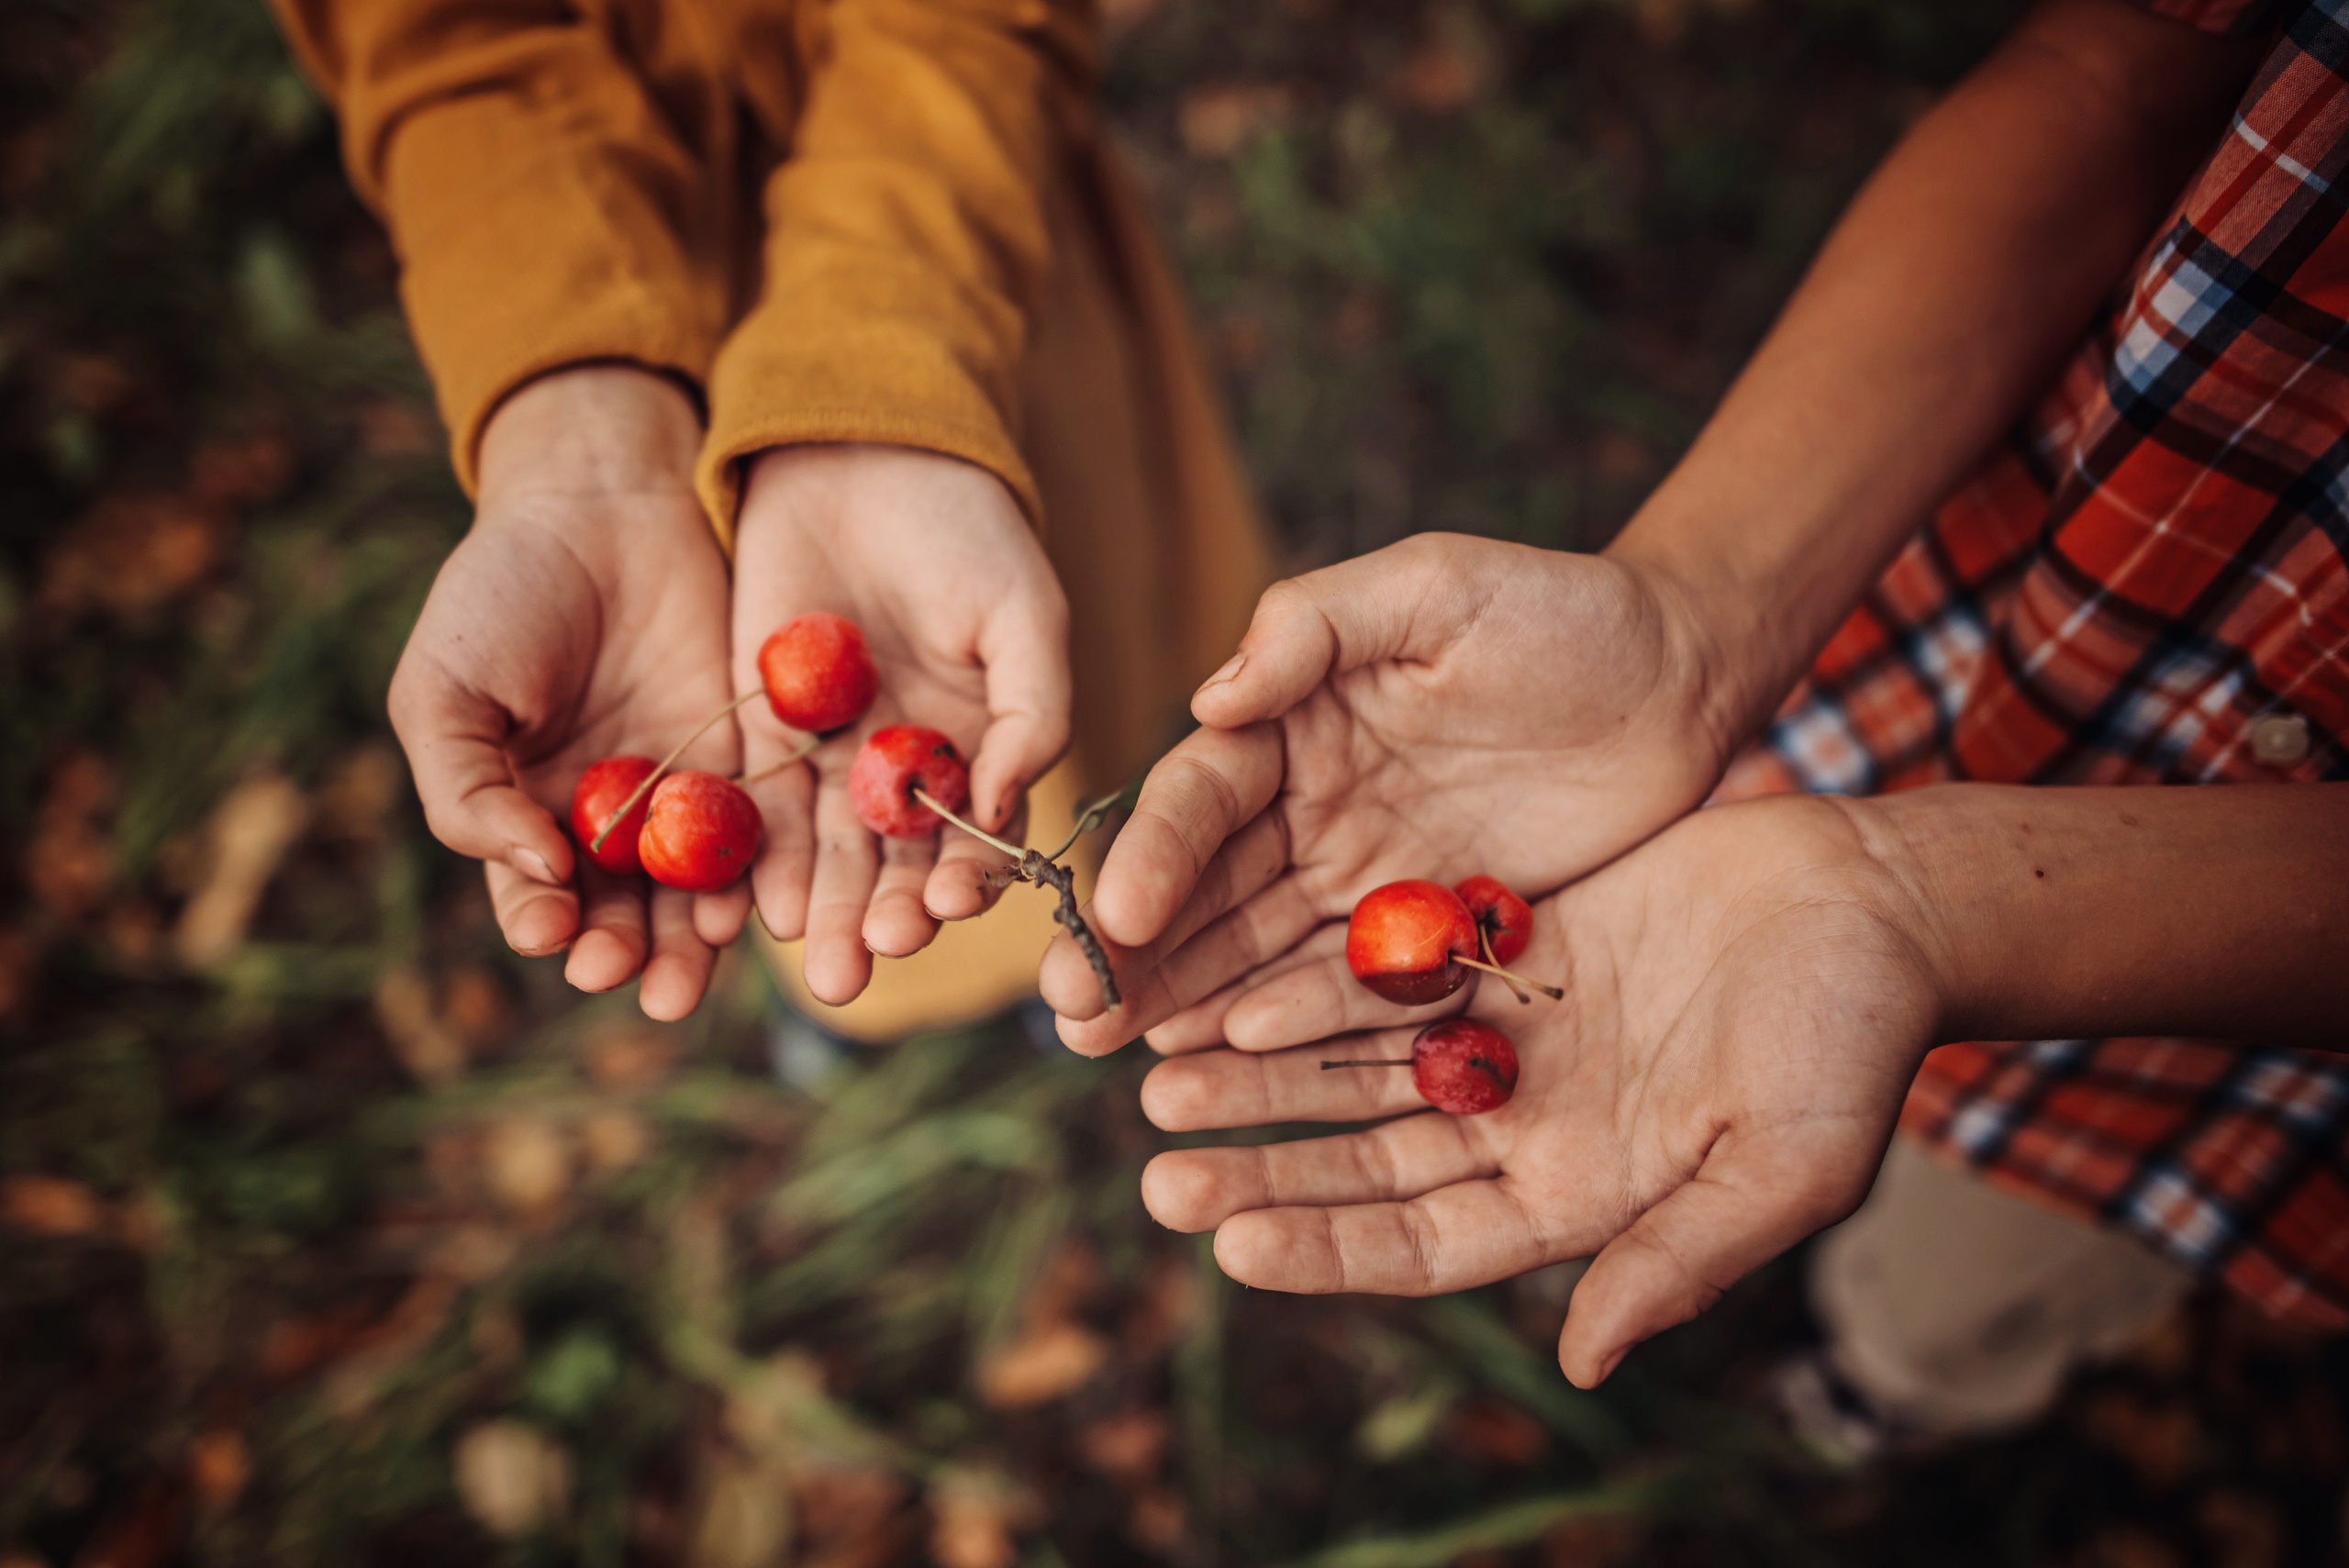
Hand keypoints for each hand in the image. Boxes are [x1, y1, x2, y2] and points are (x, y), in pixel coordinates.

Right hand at [387, 366, 745, 1020]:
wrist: (601, 502)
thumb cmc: (502, 593)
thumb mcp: (447, 687)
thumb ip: (467, 788)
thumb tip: (533, 873)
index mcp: (526, 812)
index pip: (535, 896)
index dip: (545, 923)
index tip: (556, 935)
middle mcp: (608, 820)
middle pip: (622, 914)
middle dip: (631, 955)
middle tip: (643, 989)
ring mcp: (684, 794)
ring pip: (692, 890)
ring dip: (693, 941)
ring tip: (695, 972)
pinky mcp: (752, 758)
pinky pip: (758, 832)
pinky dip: (757, 873)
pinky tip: (756, 906)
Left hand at [730, 444, 1070, 1004]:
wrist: (863, 452)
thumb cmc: (967, 530)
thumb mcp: (1025, 614)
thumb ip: (1035, 713)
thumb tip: (1008, 810)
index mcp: (984, 751)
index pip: (977, 840)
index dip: (966, 878)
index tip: (949, 905)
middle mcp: (909, 772)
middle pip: (895, 866)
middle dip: (883, 919)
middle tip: (867, 964)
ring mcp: (833, 756)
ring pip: (826, 854)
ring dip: (824, 912)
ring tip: (821, 964)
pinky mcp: (762, 731)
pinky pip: (759, 808)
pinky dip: (759, 858)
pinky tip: (759, 905)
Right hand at [1044, 533, 1734, 1053]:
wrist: (1682, 681)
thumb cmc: (1560, 611)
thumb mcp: (1436, 586)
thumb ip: (1316, 627)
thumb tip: (1210, 699)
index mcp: (1290, 717)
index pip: (1201, 794)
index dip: (1154, 856)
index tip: (1114, 920)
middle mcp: (1306, 804)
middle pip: (1202, 886)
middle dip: (1134, 952)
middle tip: (1072, 1018)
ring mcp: (1360, 875)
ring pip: (1253, 948)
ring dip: (1183, 1001)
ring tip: (1116, 1057)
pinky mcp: (1423, 934)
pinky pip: (1343, 988)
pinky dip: (1283, 1027)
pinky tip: (1223, 1065)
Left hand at [1131, 792, 1942, 1386]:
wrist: (1874, 898)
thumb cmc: (1852, 1041)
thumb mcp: (1782, 1164)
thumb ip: (1680, 1256)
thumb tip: (1583, 1365)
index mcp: (1578, 1192)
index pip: (1427, 1242)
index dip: (1331, 1246)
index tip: (1234, 1244)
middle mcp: (1523, 1121)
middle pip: (1366, 1161)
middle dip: (1265, 1169)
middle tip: (1159, 1177)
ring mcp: (1507, 1031)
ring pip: (1355, 1067)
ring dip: (1264, 1078)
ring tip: (1162, 1078)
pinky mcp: (1501, 944)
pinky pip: (1384, 968)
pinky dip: (1310, 982)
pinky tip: (1231, 983)